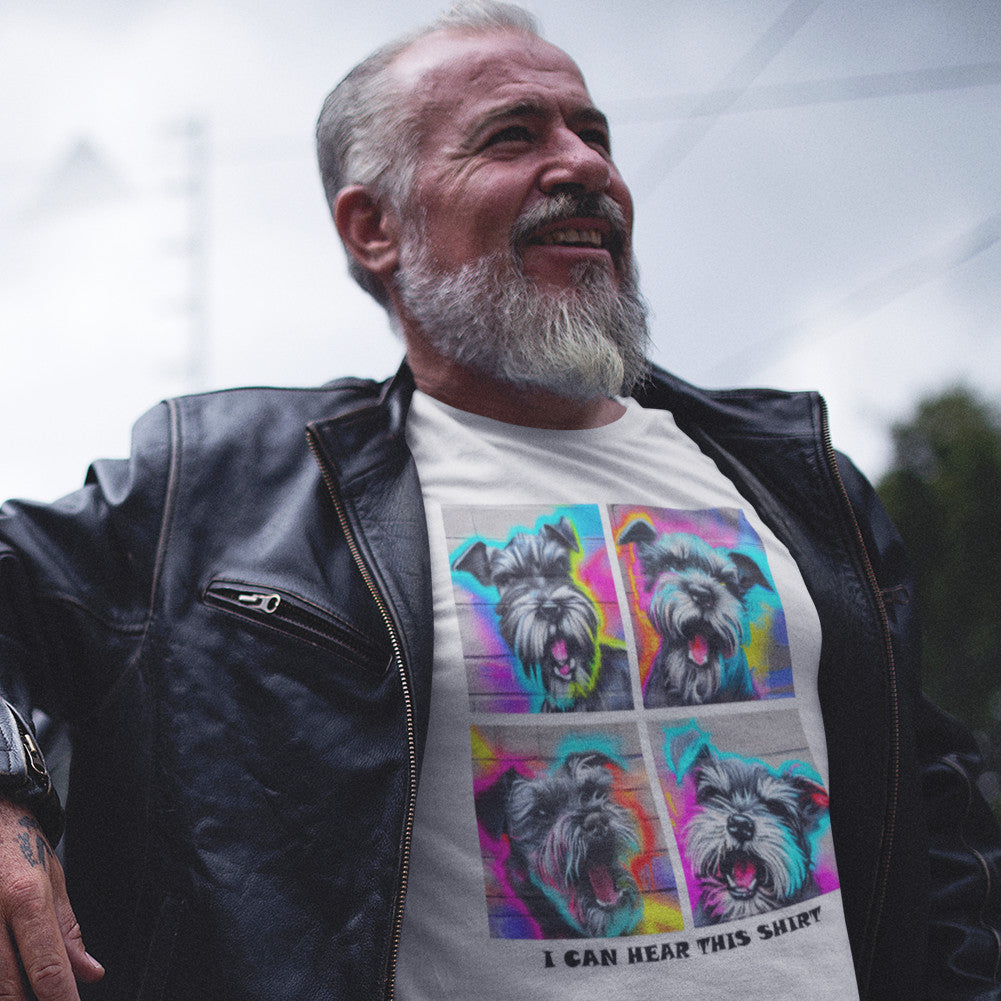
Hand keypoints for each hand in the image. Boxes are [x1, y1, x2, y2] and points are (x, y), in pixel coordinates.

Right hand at [0, 799, 103, 999]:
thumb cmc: (20, 847)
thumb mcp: (54, 879)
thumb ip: (69, 932)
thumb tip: (91, 973)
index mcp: (26, 898)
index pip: (47, 966)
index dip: (61, 1000)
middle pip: (8, 988)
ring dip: (9, 994)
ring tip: (28, 992)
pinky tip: (6, 976)